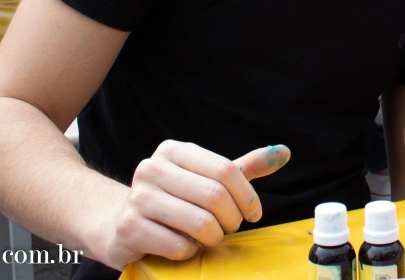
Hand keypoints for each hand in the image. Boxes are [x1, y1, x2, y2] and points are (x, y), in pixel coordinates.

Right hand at [100, 141, 289, 269]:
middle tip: (230, 228)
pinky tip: (183, 246)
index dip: (247, 196)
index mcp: (173, 151)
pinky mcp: (129, 228)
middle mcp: (152, 168)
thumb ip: (244, 168)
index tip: (253, 214)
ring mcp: (137, 198)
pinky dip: (190, 252)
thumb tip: (284, 152)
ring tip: (208, 238)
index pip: (226, 170)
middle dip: (231, 219)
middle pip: (214, 195)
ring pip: (200, 223)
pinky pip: (180, 245)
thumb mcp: (208, 180)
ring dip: (213, 237)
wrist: (120, 226)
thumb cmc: (176, 200)